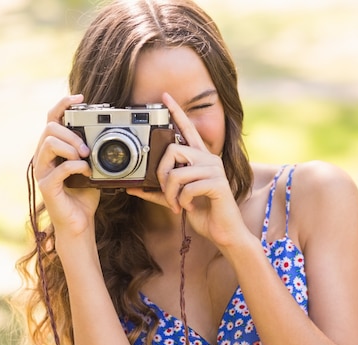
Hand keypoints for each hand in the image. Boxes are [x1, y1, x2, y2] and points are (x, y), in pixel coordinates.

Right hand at [32, 94, 99, 236]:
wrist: (80, 221)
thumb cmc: (85, 193)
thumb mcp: (92, 165)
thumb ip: (92, 149)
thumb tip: (106, 133)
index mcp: (54, 148)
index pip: (52, 118)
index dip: (63, 104)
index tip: (79, 97)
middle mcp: (44, 156)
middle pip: (50, 128)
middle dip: (71, 133)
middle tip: (87, 148)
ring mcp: (43, 170)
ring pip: (49, 143)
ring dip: (71, 146)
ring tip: (86, 157)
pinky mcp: (46, 185)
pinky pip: (59, 168)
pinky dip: (75, 166)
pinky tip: (86, 171)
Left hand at [127, 92, 248, 246]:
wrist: (225, 233)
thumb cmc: (204, 214)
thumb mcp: (177, 201)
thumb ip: (158, 192)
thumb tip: (133, 188)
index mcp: (201, 159)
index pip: (187, 130)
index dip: (177, 113)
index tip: (165, 97)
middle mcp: (210, 159)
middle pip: (174, 150)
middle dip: (163, 174)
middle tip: (166, 193)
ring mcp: (215, 170)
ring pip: (178, 172)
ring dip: (172, 193)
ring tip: (178, 205)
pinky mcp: (218, 184)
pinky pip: (188, 187)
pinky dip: (183, 201)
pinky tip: (191, 208)